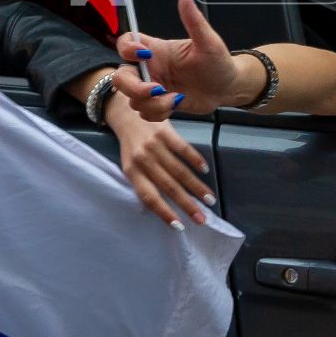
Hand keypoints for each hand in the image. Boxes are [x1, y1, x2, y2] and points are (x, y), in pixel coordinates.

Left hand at [107, 98, 213, 228]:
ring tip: (209, 200)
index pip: (149, 197)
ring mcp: (154, 144)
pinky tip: (205, 170)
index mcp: (131, 171)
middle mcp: (142, 159)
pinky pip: (183, 148)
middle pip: (168, 187)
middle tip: (202, 219)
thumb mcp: (130, 164)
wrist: (125, 110)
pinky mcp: (165, 130)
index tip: (180, 226)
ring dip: (196, 187)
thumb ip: (143, 183)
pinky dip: (195, 160)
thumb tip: (158, 208)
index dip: (164, 213)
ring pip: (179, 171)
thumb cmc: (131, 144)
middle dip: (187, 205)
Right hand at [114, 0, 244, 119]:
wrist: (228, 89)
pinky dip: (158, 113)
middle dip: (133, 87)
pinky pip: (145, 112)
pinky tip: (175, 105)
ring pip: (133, 99)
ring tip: (175, 100)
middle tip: (156, 89)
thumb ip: (193, 19)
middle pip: (121, 77)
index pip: (126, 43)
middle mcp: (150, 69)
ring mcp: (153, 88)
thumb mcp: (208, 41)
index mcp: (157, 50)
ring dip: (152, 103)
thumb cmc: (219, 62)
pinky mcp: (159, 105)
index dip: (126, 48)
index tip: (143, 55)